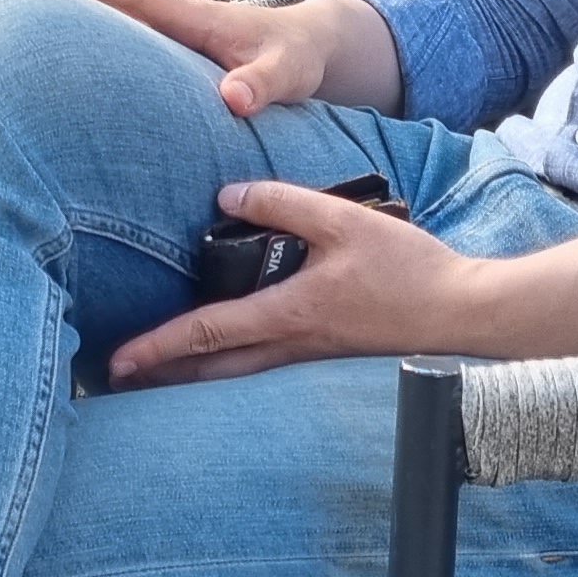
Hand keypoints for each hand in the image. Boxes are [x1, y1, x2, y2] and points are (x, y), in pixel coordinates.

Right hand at [48, 0, 400, 118]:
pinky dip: (109, 47)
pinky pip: (136, 46)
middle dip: (74, 0)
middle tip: (18, 2)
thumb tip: (231, 99)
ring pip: (125, 26)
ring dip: (87, 24)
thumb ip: (263, 84)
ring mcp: (178, 38)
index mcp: (198, 19)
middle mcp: (182, 22)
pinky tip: (83, 67)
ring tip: (34, 35)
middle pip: (119, 6)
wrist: (312, 50)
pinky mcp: (179, 57)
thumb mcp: (289, 72)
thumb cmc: (299, 57)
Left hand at [107, 179, 470, 387]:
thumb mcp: (342, 221)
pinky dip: (227, 369)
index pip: (206, 333)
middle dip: (159, 375)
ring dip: (189, 376)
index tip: (118, 360)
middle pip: (209, 370)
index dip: (157, 346)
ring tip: (153, 374)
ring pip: (234, 375)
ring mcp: (308, 358)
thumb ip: (282, 203)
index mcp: (287, 314)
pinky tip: (222, 357)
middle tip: (114, 380)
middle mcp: (290, 346)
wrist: (463, 313)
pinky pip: (262, 369)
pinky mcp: (325, 356)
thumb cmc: (407, 269)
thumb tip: (227, 196)